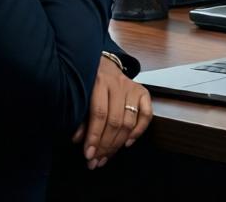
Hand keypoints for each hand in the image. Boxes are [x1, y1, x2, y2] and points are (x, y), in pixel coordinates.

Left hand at [71, 54, 150, 169]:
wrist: (103, 63)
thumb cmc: (89, 81)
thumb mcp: (81, 93)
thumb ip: (80, 116)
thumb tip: (79, 139)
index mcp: (99, 82)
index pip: (99, 114)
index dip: (94, 137)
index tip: (88, 154)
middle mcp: (118, 84)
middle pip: (115, 121)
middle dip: (105, 145)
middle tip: (96, 161)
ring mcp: (133, 88)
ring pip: (129, 122)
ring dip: (118, 144)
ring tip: (107, 157)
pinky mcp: (143, 92)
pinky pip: (146, 115)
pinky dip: (139, 131)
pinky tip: (127, 143)